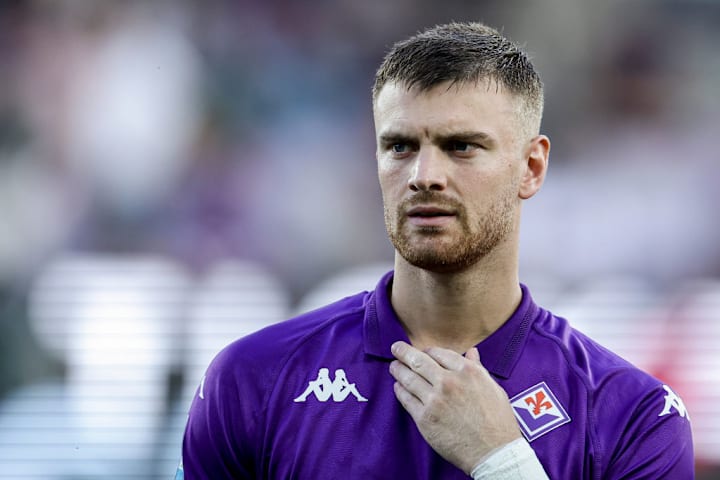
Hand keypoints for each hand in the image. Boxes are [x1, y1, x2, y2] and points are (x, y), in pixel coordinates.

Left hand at [389, 341, 521, 473]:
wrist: (493, 453)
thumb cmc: (497, 421)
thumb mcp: (493, 388)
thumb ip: (478, 368)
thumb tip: (471, 352)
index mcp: (467, 371)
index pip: (439, 353)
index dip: (427, 351)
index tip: (423, 352)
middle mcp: (449, 382)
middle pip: (418, 361)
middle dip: (404, 352)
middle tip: (396, 348)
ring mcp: (435, 400)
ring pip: (408, 378)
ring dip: (398, 370)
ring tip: (394, 366)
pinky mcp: (424, 418)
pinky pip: (406, 399)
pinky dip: (399, 390)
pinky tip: (398, 387)